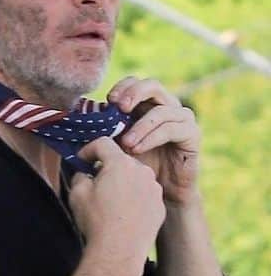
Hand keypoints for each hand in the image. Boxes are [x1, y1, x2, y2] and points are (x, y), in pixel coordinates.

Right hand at [69, 136, 164, 275]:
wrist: (119, 251)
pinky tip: (124, 216)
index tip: (82, 160)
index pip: (104, 144)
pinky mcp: (159, 205)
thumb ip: (80, 175)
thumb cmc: (96, 221)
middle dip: (108, 169)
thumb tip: (84, 173)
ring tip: (111, 205)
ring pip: (135, 179)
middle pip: (122, 161)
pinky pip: (144, 196)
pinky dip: (134, 201)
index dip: (89, 150)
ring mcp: (154, 188)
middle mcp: (142, 171)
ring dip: (123, 185)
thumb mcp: (77, 194)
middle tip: (95, 185)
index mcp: (120, 163)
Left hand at [108, 76, 200, 206]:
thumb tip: (83, 119)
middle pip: (153, 86)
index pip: (137, 83)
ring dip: (140, 126)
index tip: (108, 100)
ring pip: (161, 111)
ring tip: (125, 144)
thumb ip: (107, 131)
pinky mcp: (192, 134)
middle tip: (118, 108)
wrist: (161, 193)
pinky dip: (152, 138)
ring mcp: (182, 119)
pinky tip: (137, 149)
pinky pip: (172, 129)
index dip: (123, 86)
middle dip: (134, 94)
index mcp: (148, 105)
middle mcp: (167, 106)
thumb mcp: (118, 147)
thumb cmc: (138, 168)